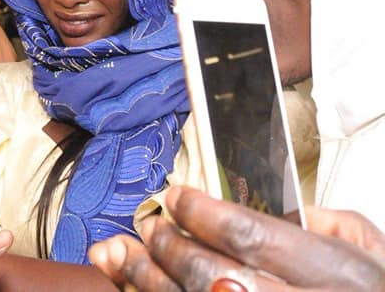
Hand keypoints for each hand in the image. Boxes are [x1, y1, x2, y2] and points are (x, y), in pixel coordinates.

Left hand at [88, 186, 384, 291]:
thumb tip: (254, 201)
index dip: (201, 213)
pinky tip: (135, 286)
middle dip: (167, 245)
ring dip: (146, 279)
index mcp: (335, 272)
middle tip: (147, 225)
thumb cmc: (369, 287)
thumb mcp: (365, 245)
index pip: (250, 235)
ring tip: (118, 254)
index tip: (173, 196)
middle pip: (211, 274)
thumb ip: (316, 219)